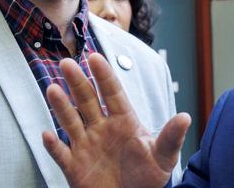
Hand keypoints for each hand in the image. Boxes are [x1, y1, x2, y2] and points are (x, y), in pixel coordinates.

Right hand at [42, 53, 190, 187]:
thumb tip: (186, 117)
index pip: (113, 93)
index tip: (95, 57)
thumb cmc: (149, 176)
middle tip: (67, 63)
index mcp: (124, 121)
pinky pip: (61, 154)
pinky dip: (53, 146)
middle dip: (77, 82)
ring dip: (61, 106)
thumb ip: (171, 137)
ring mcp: (87, 146)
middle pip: (87, 101)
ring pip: (71, 122)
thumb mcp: (164, 156)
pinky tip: (47, 134)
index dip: (104, 76)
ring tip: (53, 89)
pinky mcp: (75, 166)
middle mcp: (102, 128)